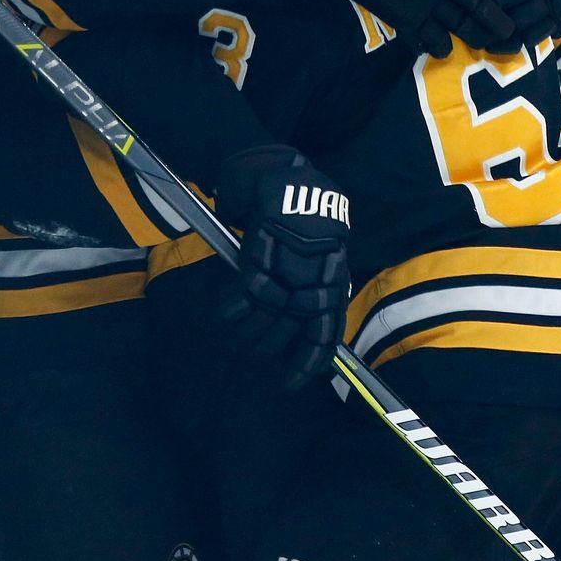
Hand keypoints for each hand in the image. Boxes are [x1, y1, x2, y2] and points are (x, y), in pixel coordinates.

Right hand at [215, 146, 352, 389]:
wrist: (286, 175)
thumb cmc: (302, 215)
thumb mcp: (321, 252)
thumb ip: (314, 285)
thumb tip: (298, 317)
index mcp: (333, 283)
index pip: (323, 336)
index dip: (305, 365)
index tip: (287, 384)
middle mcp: (313, 283)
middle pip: (289, 335)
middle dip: (267, 348)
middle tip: (253, 350)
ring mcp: (287, 273)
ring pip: (264, 320)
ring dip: (247, 330)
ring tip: (239, 327)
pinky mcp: (261, 261)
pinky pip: (243, 299)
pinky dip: (232, 307)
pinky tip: (227, 304)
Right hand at [292, 0, 514, 57]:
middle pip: (478, 3)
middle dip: (494, 19)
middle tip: (507, 33)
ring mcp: (430, 0)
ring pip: (459, 23)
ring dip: (472, 34)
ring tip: (481, 44)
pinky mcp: (408, 15)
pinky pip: (429, 36)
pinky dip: (438, 45)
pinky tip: (444, 51)